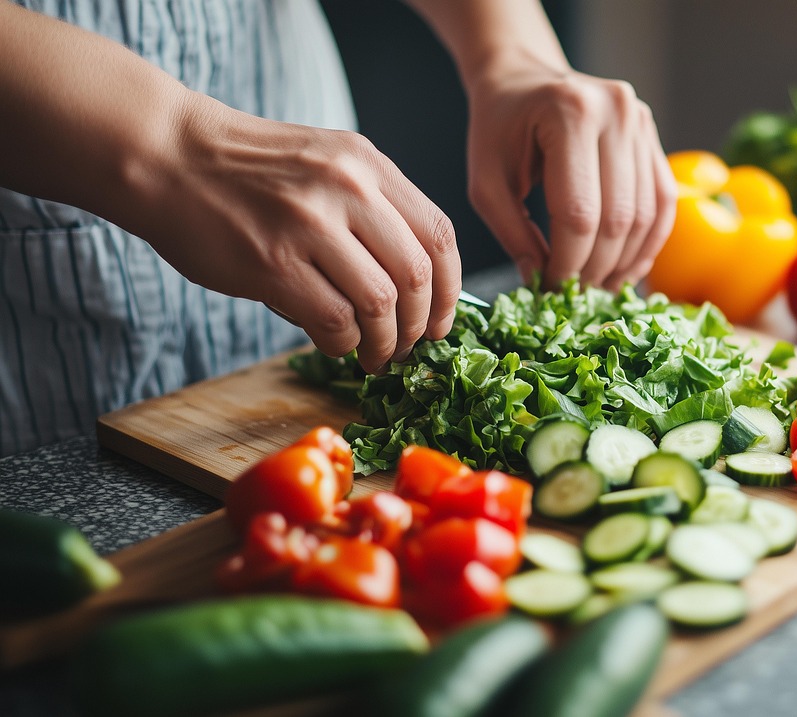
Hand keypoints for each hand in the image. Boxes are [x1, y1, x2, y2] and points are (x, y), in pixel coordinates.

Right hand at [129, 95, 461, 371]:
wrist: (166, 155)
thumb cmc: (246, 170)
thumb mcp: (326, 163)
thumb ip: (372, 208)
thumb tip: (418, 286)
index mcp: (368, 164)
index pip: (439, 235)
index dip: (451, 290)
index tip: (441, 321)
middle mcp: (347, 188)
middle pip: (416, 275)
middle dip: (420, 325)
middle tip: (407, 346)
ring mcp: (310, 225)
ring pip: (380, 303)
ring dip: (384, 342)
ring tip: (374, 355)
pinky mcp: (273, 263)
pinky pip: (333, 321)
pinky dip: (342, 343)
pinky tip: (334, 344)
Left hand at [464, 65, 676, 289]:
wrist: (525, 79)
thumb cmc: (499, 128)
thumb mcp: (487, 181)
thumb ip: (513, 233)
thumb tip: (542, 281)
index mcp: (568, 114)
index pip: (579, 212)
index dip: (569, 262)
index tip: (551, 288)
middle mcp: (616, 112)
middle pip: (619, 218)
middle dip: (597, 267)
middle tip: (575, 294)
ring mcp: (641, 121)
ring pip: (647, 216)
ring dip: (626, 262)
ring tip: (599, 286)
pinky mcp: (653, 136)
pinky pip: (663, 202)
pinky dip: (648, 243)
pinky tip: (625, 267)